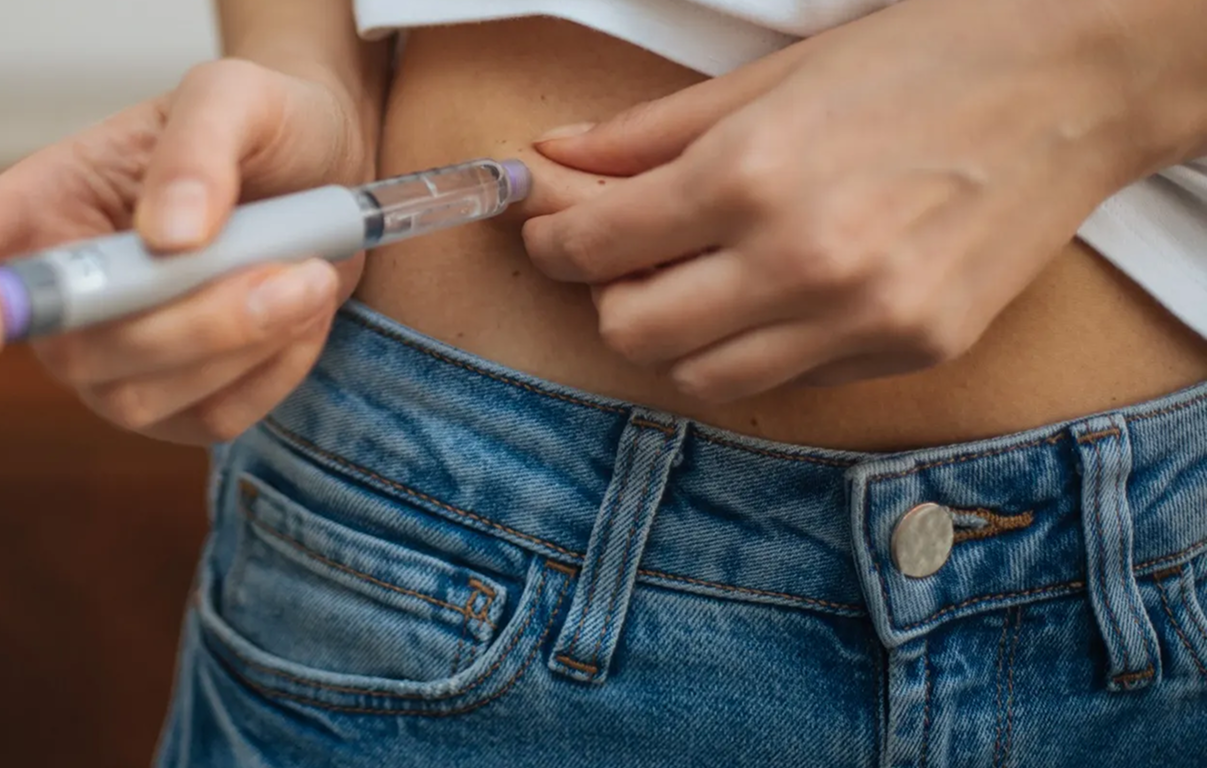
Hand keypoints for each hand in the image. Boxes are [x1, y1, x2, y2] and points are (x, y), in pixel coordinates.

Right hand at [0, 59, 370, 443]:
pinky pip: (210, 418)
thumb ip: (200, 146)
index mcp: (42, 202)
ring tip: (312, 274)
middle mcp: (62, 295)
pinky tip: (303, 307)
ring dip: (244, 343)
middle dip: (190, 319)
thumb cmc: (265, 122)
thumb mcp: (239, 95)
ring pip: (138, 396)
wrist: (331, 170)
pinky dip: (275, 369)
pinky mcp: (177, 405)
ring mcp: (112, 360)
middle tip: (295, 267)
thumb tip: (169, 236)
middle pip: (67, 347)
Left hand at [522, 0, 1188, 401]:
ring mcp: (862, 319)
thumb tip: (558, 158)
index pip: (593, 248)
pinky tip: (773, 294)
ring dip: (674, 337)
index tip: (551, 226)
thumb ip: (650, 134)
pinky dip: (755, 348)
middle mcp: (801, 262)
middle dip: (607, 294)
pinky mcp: (913, 350)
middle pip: (632, 333)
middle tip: (621, 254)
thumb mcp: (771, 77)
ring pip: (701, 380)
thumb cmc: (925, 57)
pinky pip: (789, 380)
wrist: (1076, 81)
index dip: (551, 238)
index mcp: (751, 177)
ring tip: (693, 280)